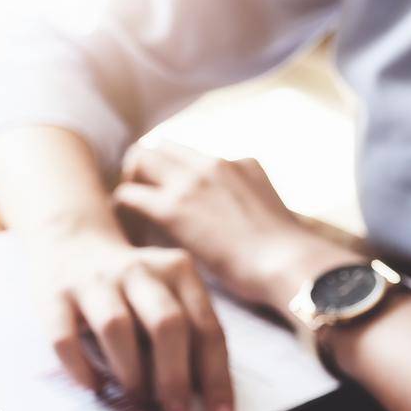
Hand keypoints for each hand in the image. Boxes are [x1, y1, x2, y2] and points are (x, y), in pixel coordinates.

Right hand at [37, 232, 236, 410]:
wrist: (70, 237)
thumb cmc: (128, 282)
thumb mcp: (166, 290)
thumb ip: (186, 330)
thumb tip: (200, 395)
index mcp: (177, 270)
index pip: (206, 329)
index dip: (215, 378)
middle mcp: (137, 271)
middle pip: (166, 324)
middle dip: (174, 377)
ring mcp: (93, 281)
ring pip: (116, 327)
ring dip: (130, 372)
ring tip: (137, 399)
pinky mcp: (54, 296)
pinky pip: (65, 338)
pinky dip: (81, 369)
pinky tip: (94, 386)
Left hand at [114, 143, 355, 313]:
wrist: (289, 263)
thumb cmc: (285, 254)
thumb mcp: (270, 212)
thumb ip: (248, 200)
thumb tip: (238, 217)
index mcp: (239, 163)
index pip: (191, 152)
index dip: (171, 169)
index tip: (163, 188)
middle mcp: (212, 163)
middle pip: (160, 146)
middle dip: (143, 167)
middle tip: (137, 195)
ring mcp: (190, 183)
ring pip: (139, 160)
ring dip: (129, 181)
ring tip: (126, 209)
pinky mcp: (172, 209)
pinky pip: (128, 195)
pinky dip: (121, 209)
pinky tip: (124, 229)